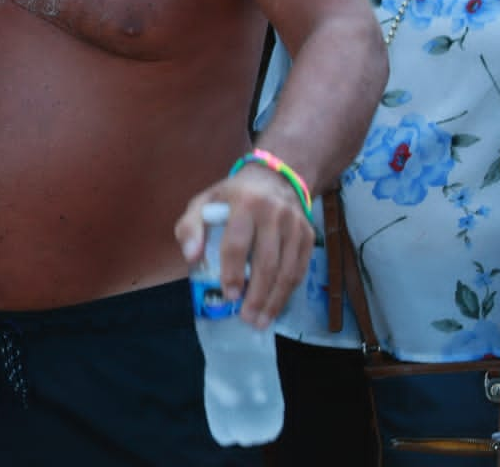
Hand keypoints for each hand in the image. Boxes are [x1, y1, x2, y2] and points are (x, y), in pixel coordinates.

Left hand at [174, 163, 313, 327]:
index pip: (237, 243)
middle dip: (256, 295)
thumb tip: (191, 257)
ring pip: (288, 270)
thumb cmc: (233, 195)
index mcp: (244, 203)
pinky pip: (300, 269)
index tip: (229, 295)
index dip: (233, 272)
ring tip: (261, 320)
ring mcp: (295, 225)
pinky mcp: (308, 235)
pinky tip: (276, 305)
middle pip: (267, 262)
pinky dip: (288, 291)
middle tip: (246, 317)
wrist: (275, 177)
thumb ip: (191, 226)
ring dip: (274, 300)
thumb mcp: (205, 201)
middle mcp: (274, 213)